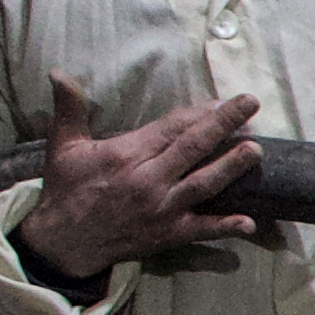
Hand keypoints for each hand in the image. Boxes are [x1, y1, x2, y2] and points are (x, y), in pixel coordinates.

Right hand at [16, 72, 260, 277]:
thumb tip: (58, 72)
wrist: (63, 242)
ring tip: (257, 150)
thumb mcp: (63, 146)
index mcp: (126, 154)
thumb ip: (68, 108)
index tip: (223, 100)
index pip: (171, 128)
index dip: (199, 113)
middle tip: (251, 105)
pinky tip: (250, 223)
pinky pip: (202, 230)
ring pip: (204, 184)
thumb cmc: (66, 189)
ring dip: (231, 168)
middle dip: (224, 125)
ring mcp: (162, 209)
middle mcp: (148, 180)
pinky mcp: (169, 235)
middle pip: (193, 147)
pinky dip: (226, 227)